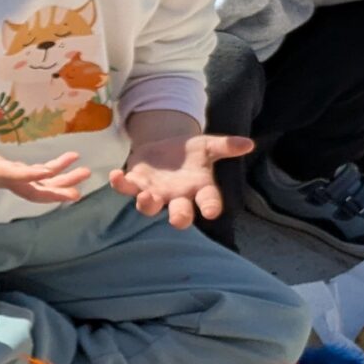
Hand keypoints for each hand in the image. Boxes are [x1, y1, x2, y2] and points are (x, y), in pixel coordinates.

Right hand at [0, 95, 90, 202]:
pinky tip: (70, 162)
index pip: (12, 175)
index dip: (30, 175)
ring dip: (63, 182)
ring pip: (40, 187)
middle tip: (80, 186)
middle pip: (33, 190)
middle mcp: (4, 178)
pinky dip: (55, 174)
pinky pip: (38, 180)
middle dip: (57, 190)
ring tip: (85, 172)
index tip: (48, 172)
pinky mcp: (14, 176)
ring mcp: (10, 179)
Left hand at [109, 124, 252, 227]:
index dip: (210, 207)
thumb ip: (225, 146)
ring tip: (146, 197)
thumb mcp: (207, 145)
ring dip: (147, 204)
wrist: (163, 147)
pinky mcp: (135, 184)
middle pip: (180, 213)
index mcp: (199, 188)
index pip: (209, 201)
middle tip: (179, 220)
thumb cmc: (189, 152)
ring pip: (150, 207)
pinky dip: (119, 184)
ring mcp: (155, 192)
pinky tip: (115, 175)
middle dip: (179, 217)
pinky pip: (125, 188)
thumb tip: (248, 143)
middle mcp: (177, 196)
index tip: (212, 212)